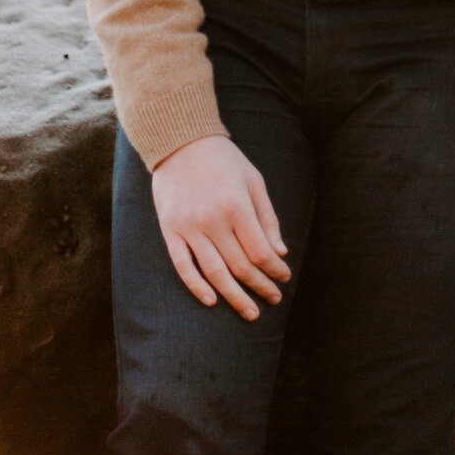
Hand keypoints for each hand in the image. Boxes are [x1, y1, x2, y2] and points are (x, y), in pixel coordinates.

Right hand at [152, 134, 290, 320]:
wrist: (180, 142)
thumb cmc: (224, 160)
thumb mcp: (253, 180)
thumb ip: (267, 217)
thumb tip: (279, 252)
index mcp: (236, 206)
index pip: (259, 251)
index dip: (274, 270)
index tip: (284, 279)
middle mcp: (212, 220)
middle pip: (240, 266)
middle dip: (260, 286)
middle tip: (273, 300)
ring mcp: (188, 227)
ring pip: (214, 272)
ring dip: (234, 296)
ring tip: (250, 312)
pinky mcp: (170, 230)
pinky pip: (183, 265)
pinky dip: (196, 287)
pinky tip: (212, 301)